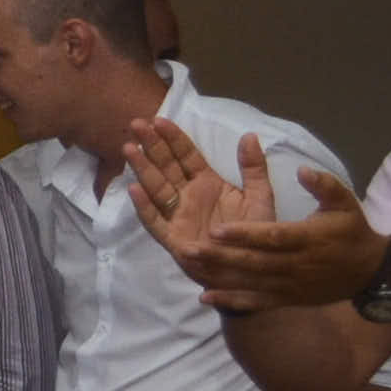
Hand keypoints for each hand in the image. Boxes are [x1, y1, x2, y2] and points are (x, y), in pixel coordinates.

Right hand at [124, 120, 384, 310]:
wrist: (253, 271)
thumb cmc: (256, 235)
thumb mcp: (261, 197)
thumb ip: (254, 168)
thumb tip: (249, 136)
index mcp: (208, 183)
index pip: (187, 155)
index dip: (173, 138)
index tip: (159, 119)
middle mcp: (188, 196)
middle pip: (166, 166)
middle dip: (150, 145)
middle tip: (135, 124)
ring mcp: (178, 216)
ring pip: (156, 187)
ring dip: (142, 168)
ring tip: (129, 149)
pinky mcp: (172, 238)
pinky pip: (155, 220)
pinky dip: (144, 206)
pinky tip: (134, 190)